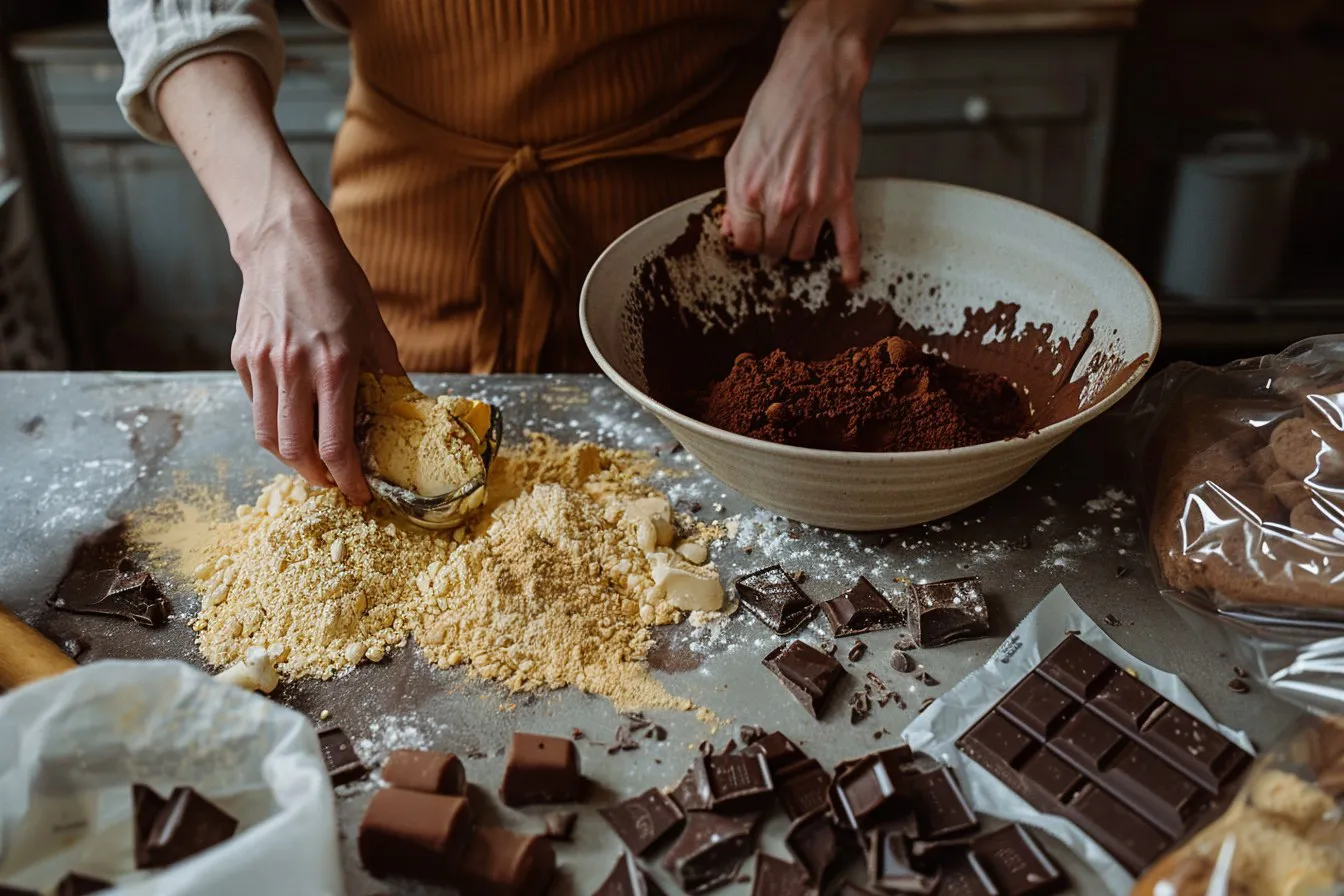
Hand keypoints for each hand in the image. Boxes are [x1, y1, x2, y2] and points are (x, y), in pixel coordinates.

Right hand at [230, 201, 402, 503]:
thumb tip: (404, 412)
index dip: (348, 479)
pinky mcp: (241, 357)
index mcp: (333, 365)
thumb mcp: (374, 328)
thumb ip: (387, 374)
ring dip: (291, 458)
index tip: (358, 493)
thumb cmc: (337, 283)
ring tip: (312, 460)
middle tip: (333, 482)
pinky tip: (294, 418)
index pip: (335, 444)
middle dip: (316, 478)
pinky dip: (275, 423)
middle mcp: (292, 369)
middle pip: (293, 451)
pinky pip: (256, 406)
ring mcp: (261, 364)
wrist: (284, 243)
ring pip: (266, 436)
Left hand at [724, 1, 886, 283]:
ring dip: (799, 248)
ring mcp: (813, 202)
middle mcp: (781, 202)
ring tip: (799, 235)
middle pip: (774, 251)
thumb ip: (734, 198)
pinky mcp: (842, 196)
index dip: (749, 242)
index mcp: (749, 191)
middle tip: (776, 233)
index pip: (746, 244)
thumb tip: (732, 232)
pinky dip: (848, 264)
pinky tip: (848, 280)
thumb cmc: (775, 109)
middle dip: (772, 245)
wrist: (815, 82)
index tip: (754, 236)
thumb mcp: (738, 153)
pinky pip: (847, 241)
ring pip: (803, 251)